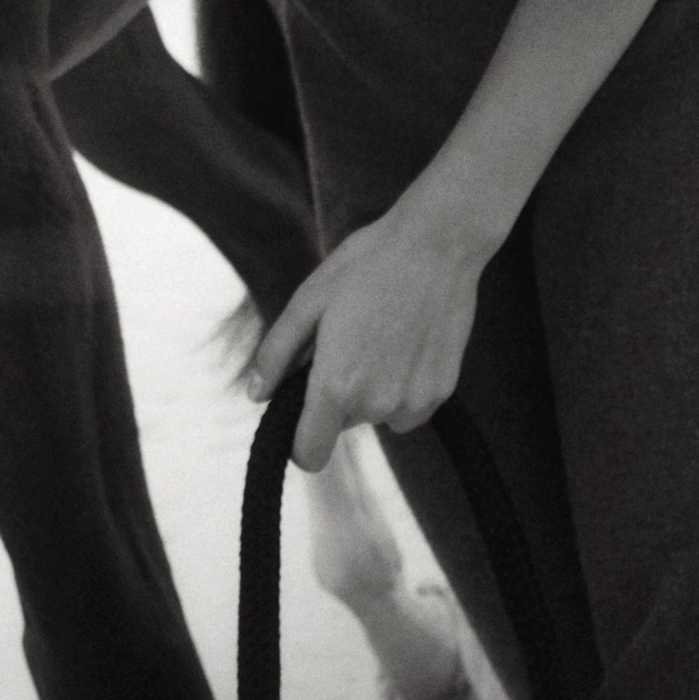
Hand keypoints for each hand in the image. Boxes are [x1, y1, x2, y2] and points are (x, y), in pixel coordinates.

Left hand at [243, 200, 486, 471]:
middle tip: (343, 337)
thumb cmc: (366, 265)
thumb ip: (277, 354)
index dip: (297, 439)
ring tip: (377, 332)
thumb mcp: (308, 300)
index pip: (310, 453)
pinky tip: (404, 341)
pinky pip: (406, 407)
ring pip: (375, 413)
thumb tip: (256, 395)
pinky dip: (400, 386)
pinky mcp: (442, 393)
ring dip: (369, 388)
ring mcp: (413, 402)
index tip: (299, 407)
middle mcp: (377, 404)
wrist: (436, 246)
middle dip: (334, 391)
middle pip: (340, 422)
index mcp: (337, 384)